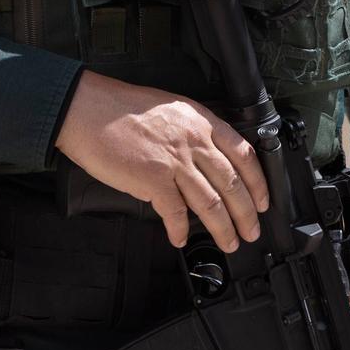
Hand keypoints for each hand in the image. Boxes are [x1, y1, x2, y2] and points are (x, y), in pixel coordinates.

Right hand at [53, 70, 269, 250]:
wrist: (86, 109)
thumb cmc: (119, 107)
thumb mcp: (168, 109)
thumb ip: (190, 133)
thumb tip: (201, 163)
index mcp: (200, 120)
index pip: (243, 154)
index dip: (258, 183)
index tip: (262, 201)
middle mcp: (193, 141)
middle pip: (232, 184)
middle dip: (246, 214)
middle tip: (251, 231)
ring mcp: (174, 161)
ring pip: (211, 203)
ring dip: (223, 228)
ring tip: (228, 242)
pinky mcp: (153, 180)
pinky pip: (176, 213)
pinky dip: (180, 230)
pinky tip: (180, 238)